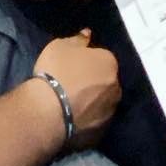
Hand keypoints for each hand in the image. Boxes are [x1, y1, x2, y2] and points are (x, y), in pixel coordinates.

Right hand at [33, 30, 120, 148]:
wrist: (49, 111)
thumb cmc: (55, 72)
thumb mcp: (60, 46)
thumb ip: (78, 39)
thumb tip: (88, 34)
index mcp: (109, 62)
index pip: (103, 58)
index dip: (88, 62)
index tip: (74, 66)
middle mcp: (116, 86)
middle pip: (107, 80)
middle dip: (95, 81)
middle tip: (74, 84)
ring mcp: (111, 111)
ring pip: (104, 102)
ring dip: (94, 101)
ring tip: (72, 104)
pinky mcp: (102, 132)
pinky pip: (96, 121)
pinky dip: (89, 119)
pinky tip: (73, 118)